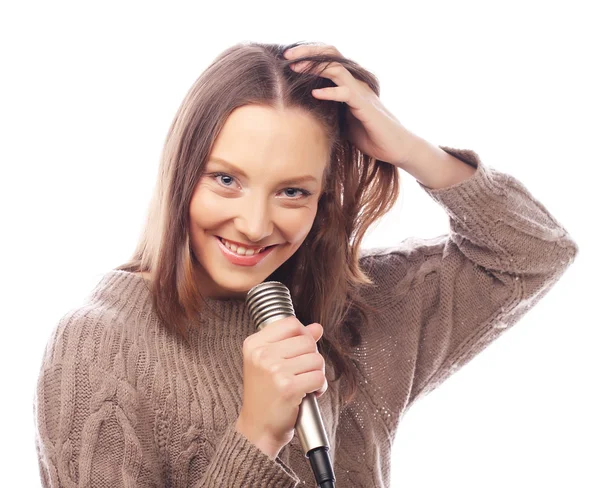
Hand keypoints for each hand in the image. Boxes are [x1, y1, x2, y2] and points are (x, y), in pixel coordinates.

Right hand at [236, 317, 326, 459]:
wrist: (257, 428)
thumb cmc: (265, 395)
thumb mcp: (270, 362)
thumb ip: (293, 341)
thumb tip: (316, 328)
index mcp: (254, 344)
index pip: (291, 323)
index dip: (303, 335)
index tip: (299, 351)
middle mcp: (262, 354)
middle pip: (307, 341)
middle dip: (312, 357)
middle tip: (302, 372)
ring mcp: (274, 370)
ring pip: (316, 359)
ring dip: (316, 374)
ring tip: (304, 384)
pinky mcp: (288, 387)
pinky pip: (319, 377)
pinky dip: (319, 387)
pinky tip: (308, 394)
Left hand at [284, 43, 417, 166]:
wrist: (394, 147)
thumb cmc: (369, 135)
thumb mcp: (342, 120)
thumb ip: (328, 110)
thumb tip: (304, 111)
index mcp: (348, 84)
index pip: (327, 59)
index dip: (308, 55)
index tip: (286, 59)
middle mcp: (355, 83)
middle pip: (331, 55)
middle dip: (307, 52)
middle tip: (286, 55)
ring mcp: (361, 92)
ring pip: (337, 68)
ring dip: (314, 66)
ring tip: (295, 68)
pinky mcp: (365, 106)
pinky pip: (346, 93)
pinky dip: (330, 92)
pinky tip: (315, 94)